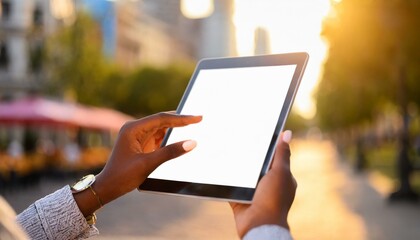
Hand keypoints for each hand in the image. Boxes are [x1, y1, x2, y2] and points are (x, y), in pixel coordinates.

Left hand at [74, 112, 201, 215]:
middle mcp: (134, 129)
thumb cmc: (123, 175)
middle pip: (162, 121)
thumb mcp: (148, 164)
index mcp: (133, 129)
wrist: (107, 187)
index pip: (161, 119)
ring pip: (161, 129)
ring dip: (175, 129)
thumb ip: (170, 152)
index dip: (181, 118)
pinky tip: (180, 139)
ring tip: (193, 126)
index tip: (197, 118)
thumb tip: (191, 143)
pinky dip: (169, 138)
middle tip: (198, 119)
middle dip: (180, 121)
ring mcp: (137, 136)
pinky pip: (158, 138)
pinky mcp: (141, 144)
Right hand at [229, 131, 296, 237]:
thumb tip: (287, 133)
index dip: (268, 146)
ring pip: (245, 174)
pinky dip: (228, 179)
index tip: (257, 132)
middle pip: (258, 165)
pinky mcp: (241, 198)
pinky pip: (233, 185)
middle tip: (238, 139)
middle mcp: (269, 184)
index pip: (276, 157)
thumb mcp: (280, 172)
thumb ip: (282, 154)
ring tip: (227, 149)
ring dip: (238, 167)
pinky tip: (220, 167)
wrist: (258, 223)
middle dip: (250, 156)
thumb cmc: (273, 199)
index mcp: (282, 177)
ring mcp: (255, 192)